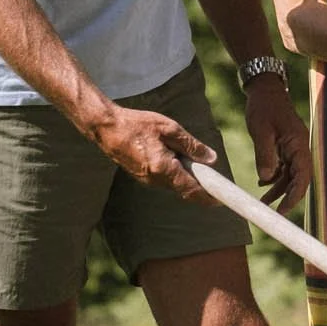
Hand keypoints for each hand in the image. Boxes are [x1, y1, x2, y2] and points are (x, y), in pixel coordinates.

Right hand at [88, 104, 217, 201]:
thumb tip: (210, 159)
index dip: (206, 197)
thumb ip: (191, 145)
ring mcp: (146, 180)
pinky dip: (174, 172)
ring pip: (173, 183)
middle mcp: (154, 179)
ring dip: (185, 176)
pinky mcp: (141, 176)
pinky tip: (175, 158)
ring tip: (192, 160)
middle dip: (198, 183)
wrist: (106, 128)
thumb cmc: (137, 125)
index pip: (190, 189)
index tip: (220, 201)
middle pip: (183, 187)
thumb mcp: (170, 129)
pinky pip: (163, 178)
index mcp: (163, 168)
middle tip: (213, 177)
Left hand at [244, 81, 311, 207]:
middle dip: (286, 196)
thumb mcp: (261, 131)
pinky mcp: (285, 146)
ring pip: (290, 175)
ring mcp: (293, 148)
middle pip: (298, 179)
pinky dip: (274, 177)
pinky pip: (283, 167)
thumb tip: (265, 179)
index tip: (283, 211)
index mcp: (298, 145)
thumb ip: (265, 155)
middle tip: (271, 211)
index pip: (302, 177)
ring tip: (263, 202)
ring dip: (278, 188)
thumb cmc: (265, 107)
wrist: (265, 89)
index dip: (294, 196)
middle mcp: (299, 149)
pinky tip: (262, 183)